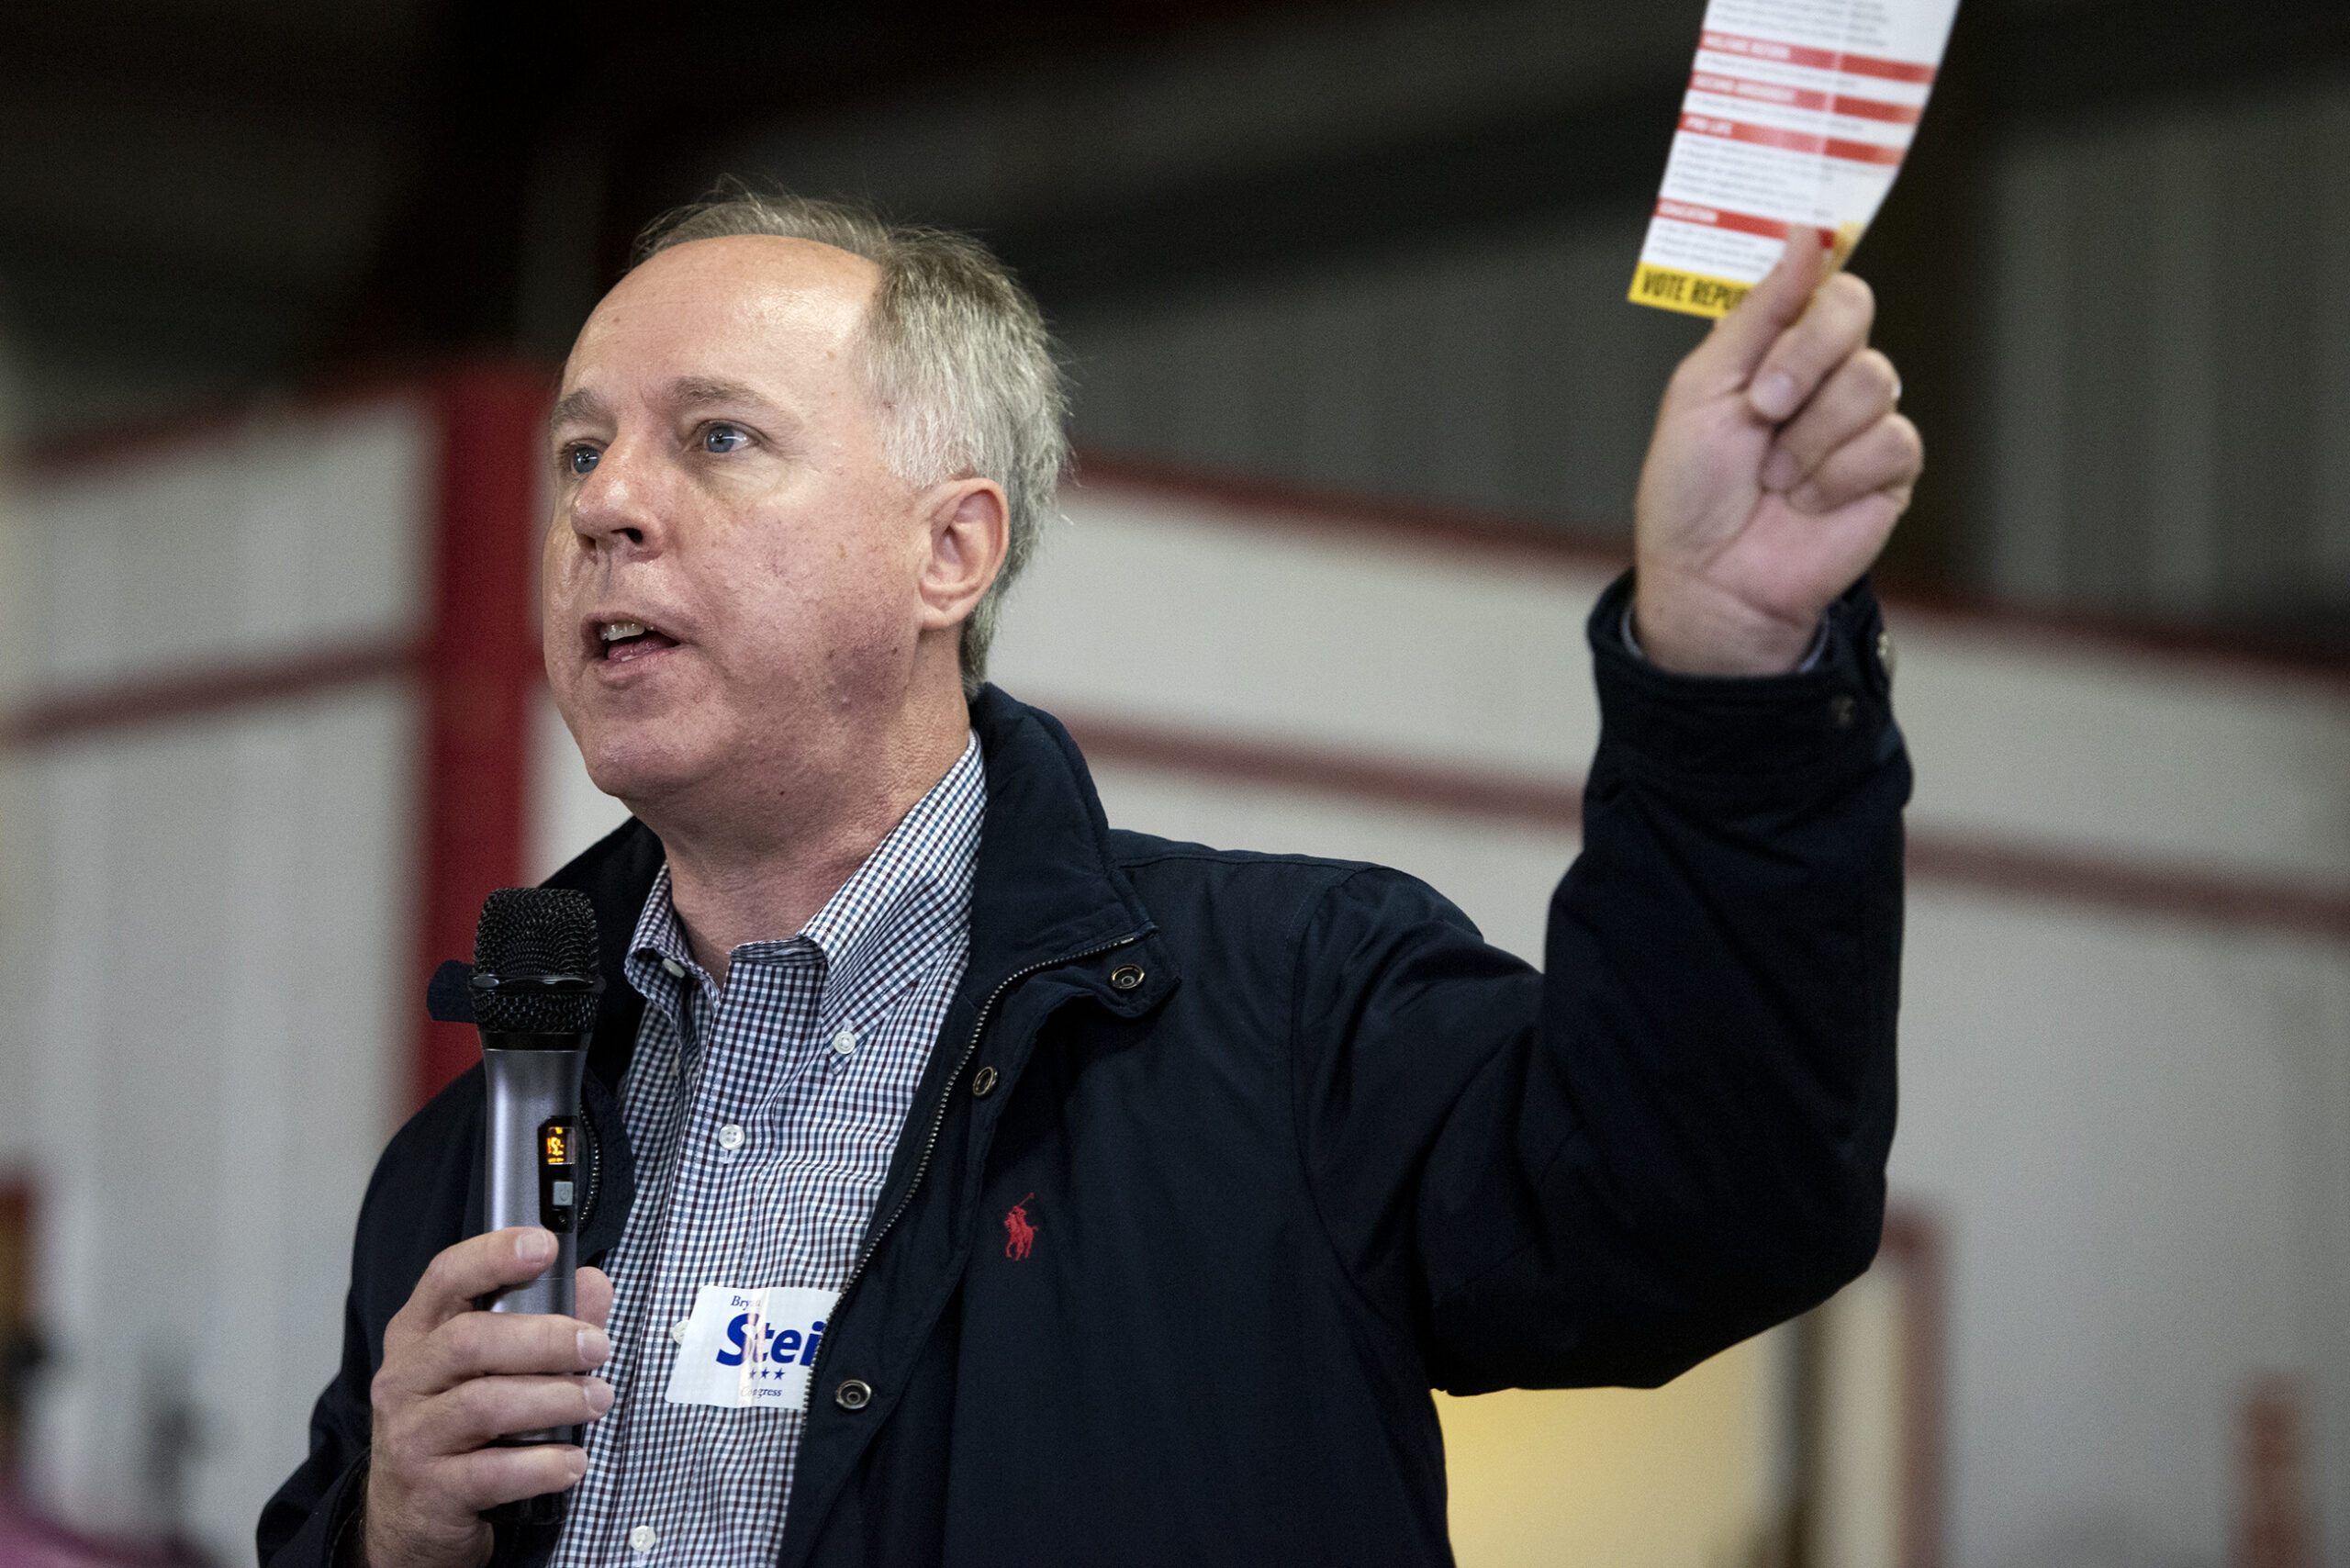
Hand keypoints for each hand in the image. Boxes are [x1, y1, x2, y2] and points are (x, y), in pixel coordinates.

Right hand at [361, 1229, 615, 1567]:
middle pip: (471, 1341)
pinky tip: (573, 1461)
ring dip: (554, 1399)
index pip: (447, 1277)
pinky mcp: (431, 1489)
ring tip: (597, 1400)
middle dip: (545, 1339)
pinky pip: (491, 1473)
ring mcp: (411, 1435)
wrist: (410, 1516)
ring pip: (483, 1405)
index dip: (494, 1255)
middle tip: (598, 1347)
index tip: (544, 1245)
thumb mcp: (493, 1366)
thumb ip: (548, 1319)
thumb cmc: (460, 1424)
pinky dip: (542, 1465)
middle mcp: (406, 1378)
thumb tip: (593, 1284)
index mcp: (420, 1332)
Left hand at [1631, 230, 1922, 674]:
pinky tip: (1807, 501)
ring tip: (1775, 477)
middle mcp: (1825, 373)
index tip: (1785, 306)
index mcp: (1777, 347)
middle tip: (1763, 408)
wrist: (1712, 577)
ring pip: (1875, 381)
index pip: (1821, 281)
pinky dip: (1837, 475)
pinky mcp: (1891, 469)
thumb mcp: (1703, 389)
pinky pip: (1891, 441)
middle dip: (1804, 360)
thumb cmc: (1692, 491)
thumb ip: (1757, 313)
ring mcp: (1862, 420)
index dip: (1811, 286)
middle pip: (1854, 312)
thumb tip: (1804, 236)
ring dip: (1810, 436)